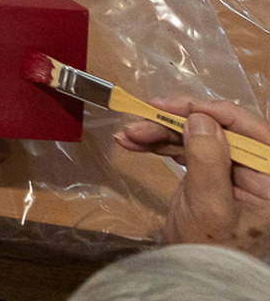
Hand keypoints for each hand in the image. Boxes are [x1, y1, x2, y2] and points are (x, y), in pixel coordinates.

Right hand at [116, 93, 269, 254]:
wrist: (192, 279)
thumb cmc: (210, 249)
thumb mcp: (211, 207)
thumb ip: (209, 161)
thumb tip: (200, 117)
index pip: (250, 131)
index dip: (214, 112)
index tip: (176, 106)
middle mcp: (255, 171)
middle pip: (218, 130)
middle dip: (177, 121)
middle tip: (142, 115)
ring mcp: (229, 172)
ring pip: (196, 136)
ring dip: (160, 130)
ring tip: (128, 132)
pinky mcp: (206, 175)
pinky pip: (184, 149)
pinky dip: (158, 143)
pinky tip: (133, 142)